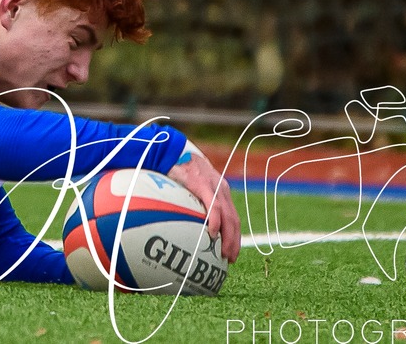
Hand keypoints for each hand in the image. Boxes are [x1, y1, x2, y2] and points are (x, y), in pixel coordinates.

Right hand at [173, 146, 240, 262]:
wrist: (171, 146)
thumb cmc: (174, 164)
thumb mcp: (186, 183)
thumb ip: (188, 198)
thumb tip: (177, 218)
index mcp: (219, 190)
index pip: (232, 216)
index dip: (234, 235)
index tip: (230, 251)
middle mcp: (221, 190)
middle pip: (234, 220)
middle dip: (234, 242)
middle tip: (230, 260)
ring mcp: (213, 187)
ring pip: (228, 217)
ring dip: (228, 238)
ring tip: (224, 254)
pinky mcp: (202, 184)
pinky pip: (212, 206)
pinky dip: (215, 222)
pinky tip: (212, 234)